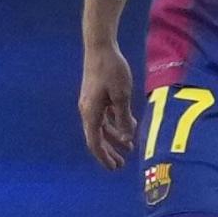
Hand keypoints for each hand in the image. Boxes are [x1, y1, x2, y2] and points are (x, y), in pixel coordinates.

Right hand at [79, 41, 135, 169]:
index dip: (104, 157)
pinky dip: (116, 123)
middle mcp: (88, 111)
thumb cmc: (111, 70)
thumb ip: (124, 118)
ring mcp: (92, 104)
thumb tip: (127, 138)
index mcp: (91, 113)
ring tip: (129, 147)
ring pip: (103, 127)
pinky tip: (129, 127)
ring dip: (115, 137)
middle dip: (109, 151)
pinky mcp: (97, 96)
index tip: (114, 168)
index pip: (95, 143)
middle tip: (121, 164)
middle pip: (98, 138)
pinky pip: (106, 116)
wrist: (100, 48)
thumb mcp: (122, 96)